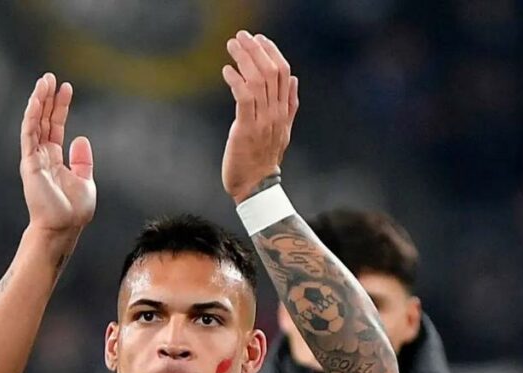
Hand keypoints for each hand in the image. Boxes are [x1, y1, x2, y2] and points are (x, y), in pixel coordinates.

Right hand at [20, 73, 95, 238]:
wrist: (63, 227)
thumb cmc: (73, 211)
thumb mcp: (85, 180)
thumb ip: (82, 160)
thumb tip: (80, 139)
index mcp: (55, 159)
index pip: (55, 126)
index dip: (60, 107)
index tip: (66, 87)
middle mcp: (42, 156)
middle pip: (44, 120)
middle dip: (47, 98)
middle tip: (50, 77)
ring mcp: (34, 158)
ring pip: (34, 123)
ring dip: (38, 101)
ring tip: (44, 81)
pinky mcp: (30, 162)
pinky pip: (29, 134)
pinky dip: (32, 117)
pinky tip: (36, 100)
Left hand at [221, 31, 298, 201]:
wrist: (256, 187)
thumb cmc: (263, 159)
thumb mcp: (282, 130)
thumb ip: (290, 105)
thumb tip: (294, 80)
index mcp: (285, 111)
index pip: (284, 73)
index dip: (273, 52)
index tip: (260, 39)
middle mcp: (276, 113)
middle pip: (271, 72)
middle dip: (256, 50)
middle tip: (242, 36)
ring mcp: (263, 121)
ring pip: (258, 80)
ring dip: (244, 59)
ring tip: (232, 45)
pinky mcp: (246, 129)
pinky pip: (244, 98)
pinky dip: (236, 81)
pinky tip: (227, 70)